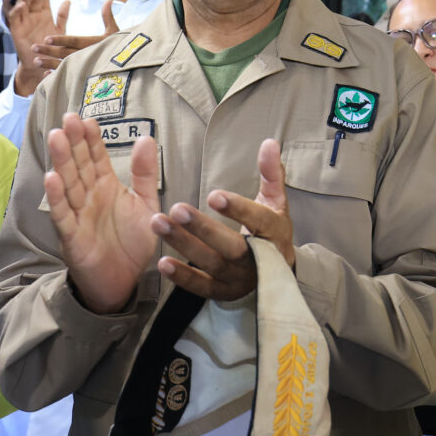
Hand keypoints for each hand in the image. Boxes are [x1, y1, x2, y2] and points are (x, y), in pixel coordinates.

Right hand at [9, 0, 58, 95]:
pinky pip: (15, 17)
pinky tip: (23, 5)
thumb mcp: (60, 29)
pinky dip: (18, 10)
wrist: (43, 63)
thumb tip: (68, 0)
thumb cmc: (52, 47)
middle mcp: (33, 16)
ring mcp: (24, 22)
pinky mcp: (16, 29)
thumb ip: (63, 16)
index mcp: (44, 14)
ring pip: (23, 5)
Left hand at [31, 0, 119, 69]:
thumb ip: (108, 15)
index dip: (61, 39)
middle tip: (34, 47)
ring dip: (49, 64)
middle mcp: (89, 55)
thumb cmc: (122, 46)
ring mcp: (87, 67)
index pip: (75, 40)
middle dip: (49, 50)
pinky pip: (70, 77)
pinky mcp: (85, 76)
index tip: (47, 38)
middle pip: (65, 52)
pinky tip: (47, 76)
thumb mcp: (116, 31)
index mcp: (95, 43)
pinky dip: (58, 77)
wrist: (131, 65)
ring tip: (35, 61)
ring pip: (65, 66)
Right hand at [45, 114, 160, 313]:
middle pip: (79, 166)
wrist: (125, 281)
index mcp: (107, 187)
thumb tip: (147, 138)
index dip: (92, 139)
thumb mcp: (146, 204)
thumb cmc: (132, 242)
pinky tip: (52, 178)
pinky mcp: (73, 236)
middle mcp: (90, 197)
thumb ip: (146, 174)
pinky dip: (57, 197)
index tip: (88, 118)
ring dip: (62, 161)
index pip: (97, 158)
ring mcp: (79, 215)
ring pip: (69, 184)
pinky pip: (63, 214)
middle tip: (69, 117)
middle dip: (74, 142)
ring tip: (57, 137)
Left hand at [150, 139, 293, 300]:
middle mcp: (260, 260)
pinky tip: (163, 262)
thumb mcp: (275, 201)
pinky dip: (183, 276)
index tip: (214, 195)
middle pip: (232, 246)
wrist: (276, 272)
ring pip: (212, 263)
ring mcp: (240, 279)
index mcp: (275, 233)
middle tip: (176, 208)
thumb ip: (271, 173)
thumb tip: (269, 143)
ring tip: (159, 223)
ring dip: (184, 245)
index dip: (238, 209)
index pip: (259, 221)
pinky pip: (202, 286)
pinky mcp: (223, 292)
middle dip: (204, 228)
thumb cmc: (270, 229)